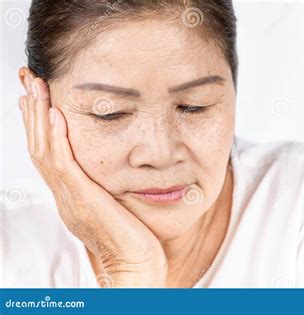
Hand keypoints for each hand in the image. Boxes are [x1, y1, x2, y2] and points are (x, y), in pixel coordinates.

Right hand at [18, 73, 167, 286]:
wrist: (135, 268)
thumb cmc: (132, 239)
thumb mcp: (114, 205)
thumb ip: (106, 185)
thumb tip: (112, 167)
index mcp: (70, 194)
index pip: (48, 152)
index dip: (39, 123)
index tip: (37, 96)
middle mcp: (64, 195)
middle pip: (39, 146)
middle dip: (32, 111)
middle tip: (28, 79)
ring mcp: (70, 198)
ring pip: (45, 151)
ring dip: (39, 116)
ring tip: (36, 86)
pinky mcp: (83, 201)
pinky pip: (64, 165)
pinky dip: (57, 138)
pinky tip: (55, 115)